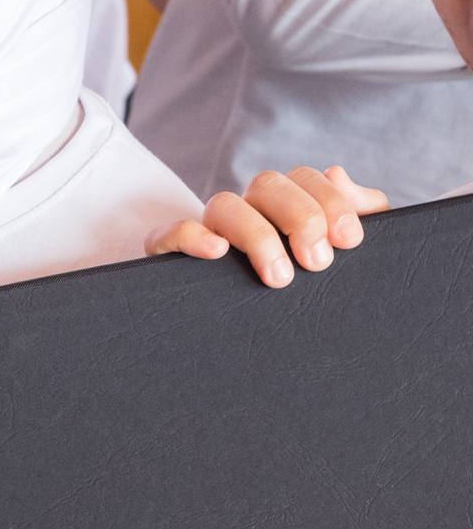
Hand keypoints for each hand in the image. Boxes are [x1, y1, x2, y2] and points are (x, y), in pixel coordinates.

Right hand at [146, 166, 388, 288]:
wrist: (264, 351)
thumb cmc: (307, 291)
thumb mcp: (341, 253)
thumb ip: (359, 212)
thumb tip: (341, 176)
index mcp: (285, 205)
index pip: (305, 178)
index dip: (331, 202)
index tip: (350, 241)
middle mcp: (247, 212)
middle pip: (267, 184)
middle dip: (301, 218)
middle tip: (318, 263)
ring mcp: (208, 232)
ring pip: (223, 204)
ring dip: (257, 236)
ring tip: (280, 279)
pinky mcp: (172, 256)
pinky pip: (169, 234)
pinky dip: (192, 237)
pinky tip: (218, 252)